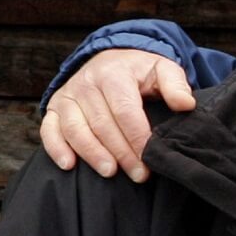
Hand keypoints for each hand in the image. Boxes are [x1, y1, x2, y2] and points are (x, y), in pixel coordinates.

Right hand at [40, 49, 195, 181]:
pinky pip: (49, 129)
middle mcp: (87, 83)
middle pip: (103, 125)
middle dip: (122, 153)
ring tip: (110, 172)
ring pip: (76, 129)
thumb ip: (176, 85)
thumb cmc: (140, 72)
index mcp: (114, 74)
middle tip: (139, 175)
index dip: (138, 138)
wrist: (111, 60)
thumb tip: (186, 105)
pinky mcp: (54, 107)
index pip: (126, 111)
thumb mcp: (163, 69)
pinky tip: (69, 165)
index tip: (152, 159)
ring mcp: (68, 95)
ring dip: (92, 154)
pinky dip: (56, 148)